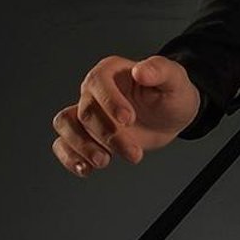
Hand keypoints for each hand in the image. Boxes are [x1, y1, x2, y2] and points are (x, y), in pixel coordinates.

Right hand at [50, 54, 199, 175]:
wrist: (172, 117)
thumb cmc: (172, 94)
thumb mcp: (175, 80)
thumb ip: (161, 70)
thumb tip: (140, 70)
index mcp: (110, 71)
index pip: (98, 82)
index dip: (109, 101)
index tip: (128, 120)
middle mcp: (93, 91)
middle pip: (87, 112)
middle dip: (109, 135)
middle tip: (134, 152)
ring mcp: (86, 113)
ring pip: (66, 125)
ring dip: (82, 146)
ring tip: (104, 161)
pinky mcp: (85, 134)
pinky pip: (63, 144)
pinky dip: (70, 157)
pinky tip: (86, 169)